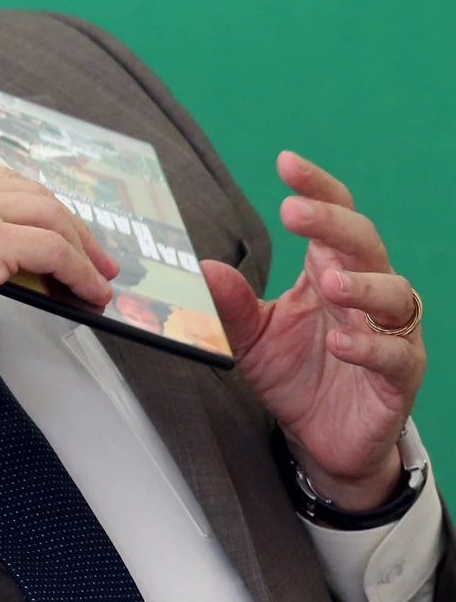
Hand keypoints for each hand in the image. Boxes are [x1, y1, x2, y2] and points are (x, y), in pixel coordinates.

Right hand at [0, 164, 119, 441]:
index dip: (38, 209)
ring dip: (82, 251)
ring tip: (95, 278)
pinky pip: (54, 250)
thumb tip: (21, 253)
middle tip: (92, 256)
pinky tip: (87, 291)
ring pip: (48, 217)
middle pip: (30, 193)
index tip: (59, 230)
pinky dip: (80, 273)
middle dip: (70, 227)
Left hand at [202, 152, 424, 510]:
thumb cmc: (293, 372)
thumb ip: (229, 303)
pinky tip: (342, 341)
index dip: (316, 188)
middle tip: (294, 211)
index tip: (286, 163)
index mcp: (328, 270)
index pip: (333, 217)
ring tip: (328, 281)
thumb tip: (201, 267)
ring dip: (362, 283)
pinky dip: (370, 346)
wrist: (322, 437)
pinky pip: (395, 354)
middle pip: (363, 243)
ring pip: (394, 294)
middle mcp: (364, 293)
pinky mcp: (399, 376)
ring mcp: (388, 333)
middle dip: (332, 222)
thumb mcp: (249, 335)